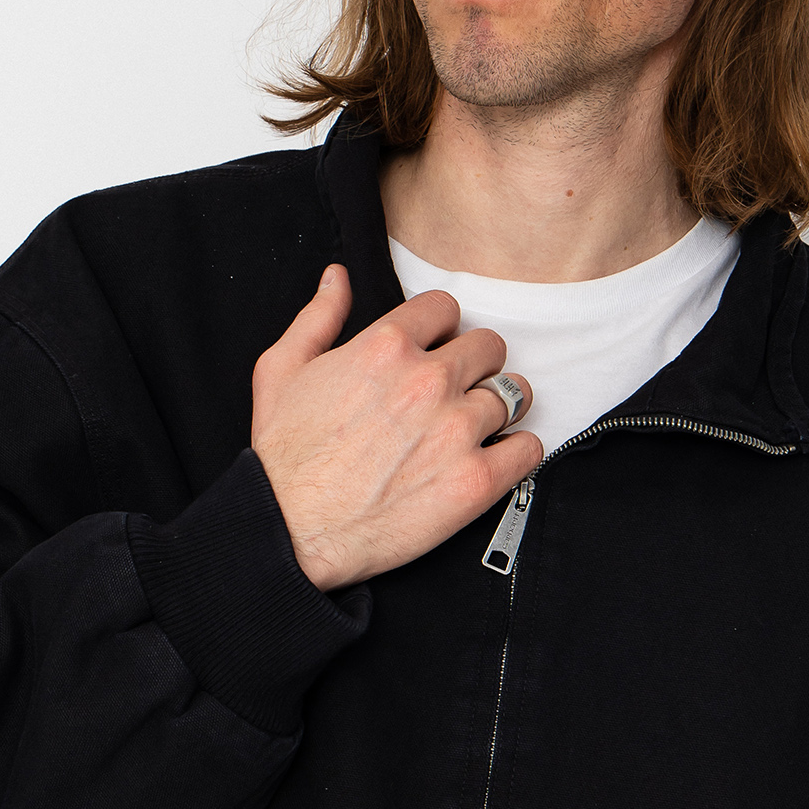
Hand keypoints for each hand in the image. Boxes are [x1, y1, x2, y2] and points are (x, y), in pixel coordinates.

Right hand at [251, 265, 540, 590]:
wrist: (291, 530)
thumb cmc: (283, 457)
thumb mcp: (281, 370)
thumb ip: (317, 317)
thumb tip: (338, 278)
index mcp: (386, 346)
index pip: (446, 309)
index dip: (442, 329)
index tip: (438, 349)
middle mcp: (429, 381)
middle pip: (489, 346)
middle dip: (477, 363)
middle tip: (461, 389)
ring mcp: (457, 430)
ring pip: (515, 393)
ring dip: (502, 405)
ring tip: (480, 425)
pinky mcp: (476, 480)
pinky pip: (528, 447)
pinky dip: (518, 450)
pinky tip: (498, 456)